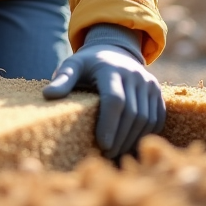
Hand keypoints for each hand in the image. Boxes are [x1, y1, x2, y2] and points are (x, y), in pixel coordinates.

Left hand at [42, 25, 165, 157]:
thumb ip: (63, 79)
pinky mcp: (157, 91)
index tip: (102, 145)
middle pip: (132, 113)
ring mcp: (149, 83)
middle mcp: (134, 75)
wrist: (115, 50)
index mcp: (111, 69)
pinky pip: (156, 118)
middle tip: (106, 155)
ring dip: (132, 140)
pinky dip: (144, 134)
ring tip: (115, 153)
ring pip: (146, 119)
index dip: (109, 124)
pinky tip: (130, 145)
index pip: (115, 100)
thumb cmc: (89, 64)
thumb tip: (48, 95)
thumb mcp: (73, 66)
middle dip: (119, 138)